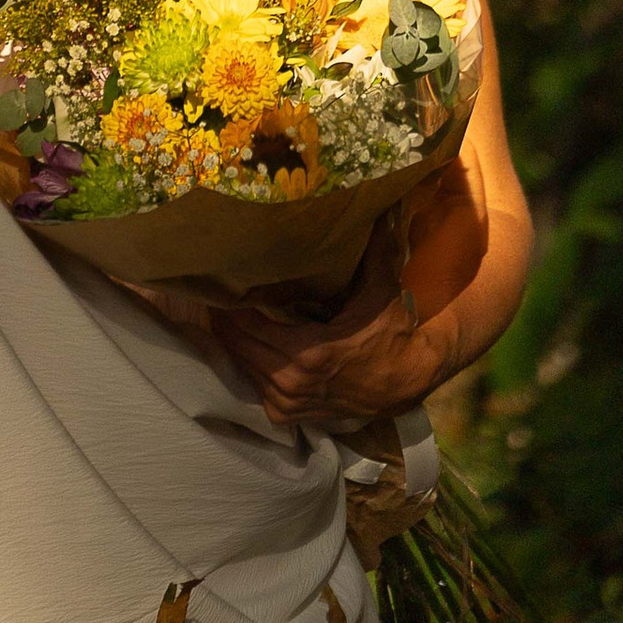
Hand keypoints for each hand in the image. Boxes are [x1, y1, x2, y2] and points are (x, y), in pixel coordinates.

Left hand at [201, 227, 450, 431]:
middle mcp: (293, 382)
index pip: (249, 327)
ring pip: (244, 368)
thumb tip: (375, 206)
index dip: (231, 305)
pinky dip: (249, 367)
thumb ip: (374, 248)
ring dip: (235, 343)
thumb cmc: (392, 332)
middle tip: (212, 294)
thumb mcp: (381, 290)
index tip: (220, 283)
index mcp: (309, 352)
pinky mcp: (290, 416)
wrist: (410, 380)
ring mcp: (290, 403)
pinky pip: (255, 388)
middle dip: (225, 321)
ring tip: (224, 314)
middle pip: (239, 347)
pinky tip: (247, 345)